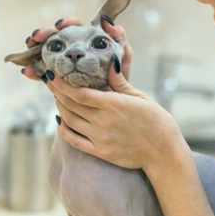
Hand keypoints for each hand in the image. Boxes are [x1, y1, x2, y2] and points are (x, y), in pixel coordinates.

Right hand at [20, 16, 133, 79]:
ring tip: (30, 48)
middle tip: (38, 36)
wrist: (108, 110)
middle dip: (45, 33)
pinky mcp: (55, 79)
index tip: (62, 25)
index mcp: (86, 43)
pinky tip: (27, 72)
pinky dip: (34, 71)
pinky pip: (41, 72)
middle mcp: (72, 50)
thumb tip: (116, 26)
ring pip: (44, 51)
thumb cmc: (117, 85)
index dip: (67, 23)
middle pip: (55, 36)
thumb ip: (121, 46)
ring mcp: (62, 64)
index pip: (75, 26)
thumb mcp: (121, 64)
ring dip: (34, 48)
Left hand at [46, 64, 188, 171]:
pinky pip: (74, 140)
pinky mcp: (100, 152)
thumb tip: (110, 63)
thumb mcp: (141, 97)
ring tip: (57, 98)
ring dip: (60, 108)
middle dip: (58, 93)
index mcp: (113, 105)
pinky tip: (61, 121)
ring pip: (70, 121)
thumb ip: (121, 83)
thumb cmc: (156, 122)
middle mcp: (103, 121)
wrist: (163, 152)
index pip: (79, 93)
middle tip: (51, 83)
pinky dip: (64, 129)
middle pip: (71, 105)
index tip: (53, 76)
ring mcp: (100, 138)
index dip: (62, 84)